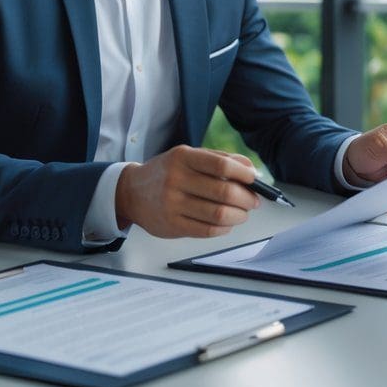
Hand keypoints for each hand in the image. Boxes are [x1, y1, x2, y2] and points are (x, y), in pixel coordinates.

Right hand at [115, 145, 260, 237]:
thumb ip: (220, 158)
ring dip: (239, 215)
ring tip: (242, 213)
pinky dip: (224, 228)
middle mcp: (176, 180)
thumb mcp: (189, 156)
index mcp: (183, 158)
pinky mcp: (172, 226)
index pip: (221, 165)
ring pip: (218, 214)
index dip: (243, 174)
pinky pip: (207, 231)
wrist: (131, 193)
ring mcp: (173, 204)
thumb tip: (251, 169)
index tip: (254, 179)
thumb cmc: (168, 172)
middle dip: (246, 198)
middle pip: (224, 192)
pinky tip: (226, 223)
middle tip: (253, 201)